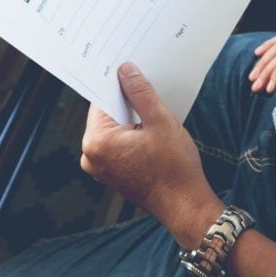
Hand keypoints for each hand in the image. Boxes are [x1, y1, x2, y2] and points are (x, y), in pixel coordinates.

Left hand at [80, 63, 223, 247]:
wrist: (184, 205)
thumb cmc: (174, 168)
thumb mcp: (160, 121)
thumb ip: (140, 93)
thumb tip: (126, 71)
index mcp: (97, 142)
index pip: (101, 100)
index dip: (118, 85)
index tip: (131, 72)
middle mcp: (91, 156)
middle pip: (106, 114)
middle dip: (127, 103)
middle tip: (149, 95)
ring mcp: (99, 167)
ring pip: (113, 129)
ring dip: (131, 120)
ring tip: (154, 120)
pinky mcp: (110, 174)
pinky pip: (117, 144)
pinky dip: (131, 135)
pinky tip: (151, 136)